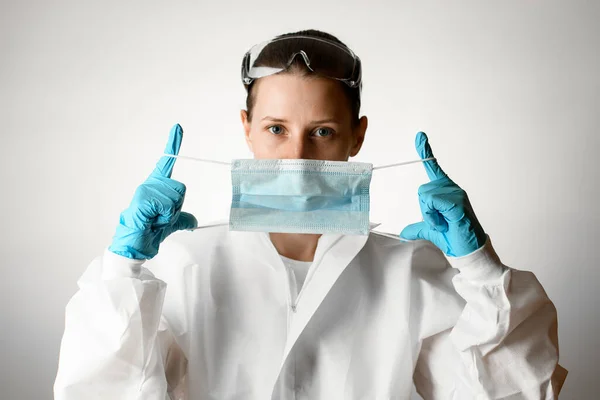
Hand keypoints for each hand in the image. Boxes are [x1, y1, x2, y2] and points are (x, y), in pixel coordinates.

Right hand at [108, 124, 197, 259]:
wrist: (135, 244)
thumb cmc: (150, 231)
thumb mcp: (172, 224)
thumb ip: (183, 219)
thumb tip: (193, 221)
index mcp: (157, 186)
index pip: (167, 162)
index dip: (173, 143)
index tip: (178, 127)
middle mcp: (151, 184)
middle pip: (181, 188)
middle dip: (177, 207)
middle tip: (163, 217)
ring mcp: (146, 190)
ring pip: (176, 196)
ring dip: (171, 213)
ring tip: (157, 219)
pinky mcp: (143, 199)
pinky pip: (168, 204)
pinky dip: (165, 216)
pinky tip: (153, 220)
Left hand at [400, 132, 485, 256]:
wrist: (469, 250)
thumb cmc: (454, 238)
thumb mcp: (430, 231)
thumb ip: (418, 228)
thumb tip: (404, 232)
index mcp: (445, 191)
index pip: (433, 168)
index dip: (425, 151)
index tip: (419, 136)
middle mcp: (451, 188)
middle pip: (422, 190)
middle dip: (424, 210)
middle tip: (438, 222)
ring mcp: (456, 193)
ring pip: (425, 196)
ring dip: (429, 215)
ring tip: (443, 223)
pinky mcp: (457, 201)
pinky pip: (432, 201)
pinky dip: (433, 215)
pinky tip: (444, 223)